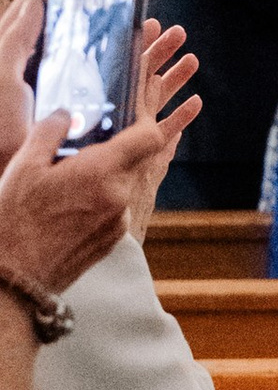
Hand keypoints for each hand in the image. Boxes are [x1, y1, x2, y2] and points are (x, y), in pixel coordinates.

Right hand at [0, 87, 198, 299]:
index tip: (144, 111)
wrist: (16, 278)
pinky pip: (116, 209)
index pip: (149, 138)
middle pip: (136, 161)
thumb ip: (50, 131)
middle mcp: (119, 197)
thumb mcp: (24, 166)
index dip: (151, 120)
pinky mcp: (112, 241)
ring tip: (71, 179)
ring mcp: (118, 222)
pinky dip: (102, 199)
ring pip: (124, 186)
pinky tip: (72, 203)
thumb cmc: (15, 221)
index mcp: (101, 172)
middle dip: (120, 148)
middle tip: (92, 143)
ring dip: (108, 176)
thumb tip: (67, 114)